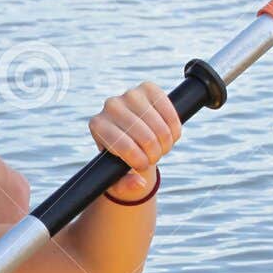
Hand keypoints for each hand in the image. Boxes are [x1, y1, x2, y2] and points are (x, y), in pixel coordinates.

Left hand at [87, 81, 181, 203]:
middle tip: (154, 158)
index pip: (124, 145)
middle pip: (143, 136)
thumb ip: (125, 185)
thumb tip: (139, 182)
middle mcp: (110, 105)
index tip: (142, 168)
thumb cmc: (121, 158)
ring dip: (166, 142)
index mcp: (98, 125)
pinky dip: (174, 126)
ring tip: (163, 148)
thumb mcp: (118, 177)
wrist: (131, 135)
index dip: (139, 160)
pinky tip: (172, 135)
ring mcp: (130, 94)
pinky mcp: (149, 88)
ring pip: (158, 124)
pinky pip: (168, 109)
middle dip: (154, 153)